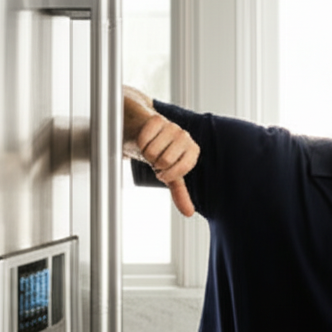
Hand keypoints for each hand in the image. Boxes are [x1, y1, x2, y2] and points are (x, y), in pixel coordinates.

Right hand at [122, 86, 198, 216]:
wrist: (142, 130)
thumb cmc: (159, 152)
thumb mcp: (170, 173)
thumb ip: (180, 192)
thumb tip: (189, 212)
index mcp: (192, 151)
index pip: (178, 172)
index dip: (165, 174)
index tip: (163, 169)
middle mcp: (185, 137)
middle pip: (164, 161)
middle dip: (154, 164)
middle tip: (155, 157)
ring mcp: (172, 126)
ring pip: (152, 152)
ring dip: (145, 153)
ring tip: (150, 147)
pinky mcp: (156, 119)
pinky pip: (143, 139)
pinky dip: (139, 142)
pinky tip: (143, 138)